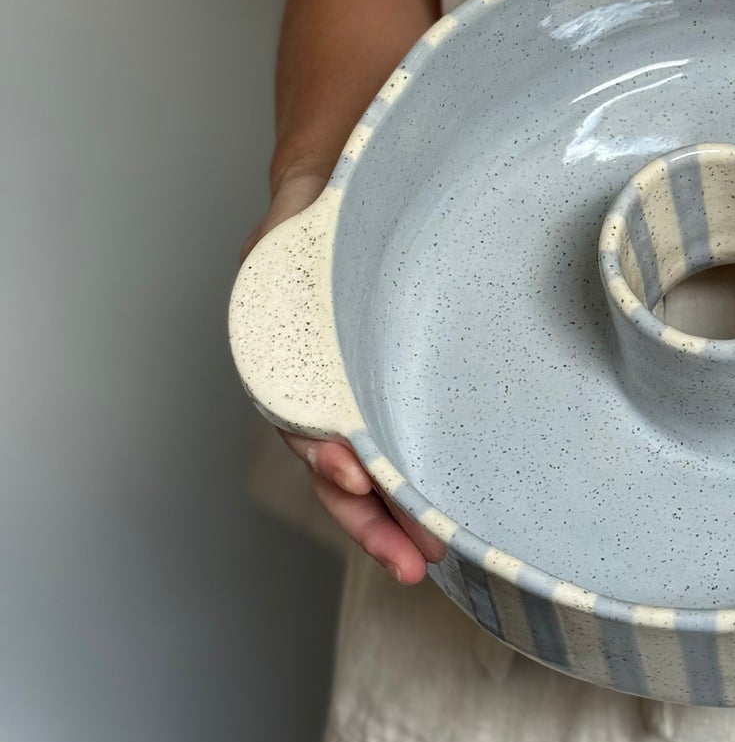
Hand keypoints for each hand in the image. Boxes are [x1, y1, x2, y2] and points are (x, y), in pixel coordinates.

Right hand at [242, 172, 444, 584]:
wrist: (350, 207)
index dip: (321, 445)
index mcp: (288, 351)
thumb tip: (313, 182)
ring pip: (364, 476)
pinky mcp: (389, 402)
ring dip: (390, 521)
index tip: (348, 468)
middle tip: (406, 556)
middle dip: (366, 516)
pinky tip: (439, 522)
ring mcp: (352, 402)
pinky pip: (395, 455)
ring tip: (427, 560)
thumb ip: (304, 213)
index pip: (299, 412)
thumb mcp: (306, 208)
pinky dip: (409, 492)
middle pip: (333, 465)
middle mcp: (316, 388)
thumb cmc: (326, 210)